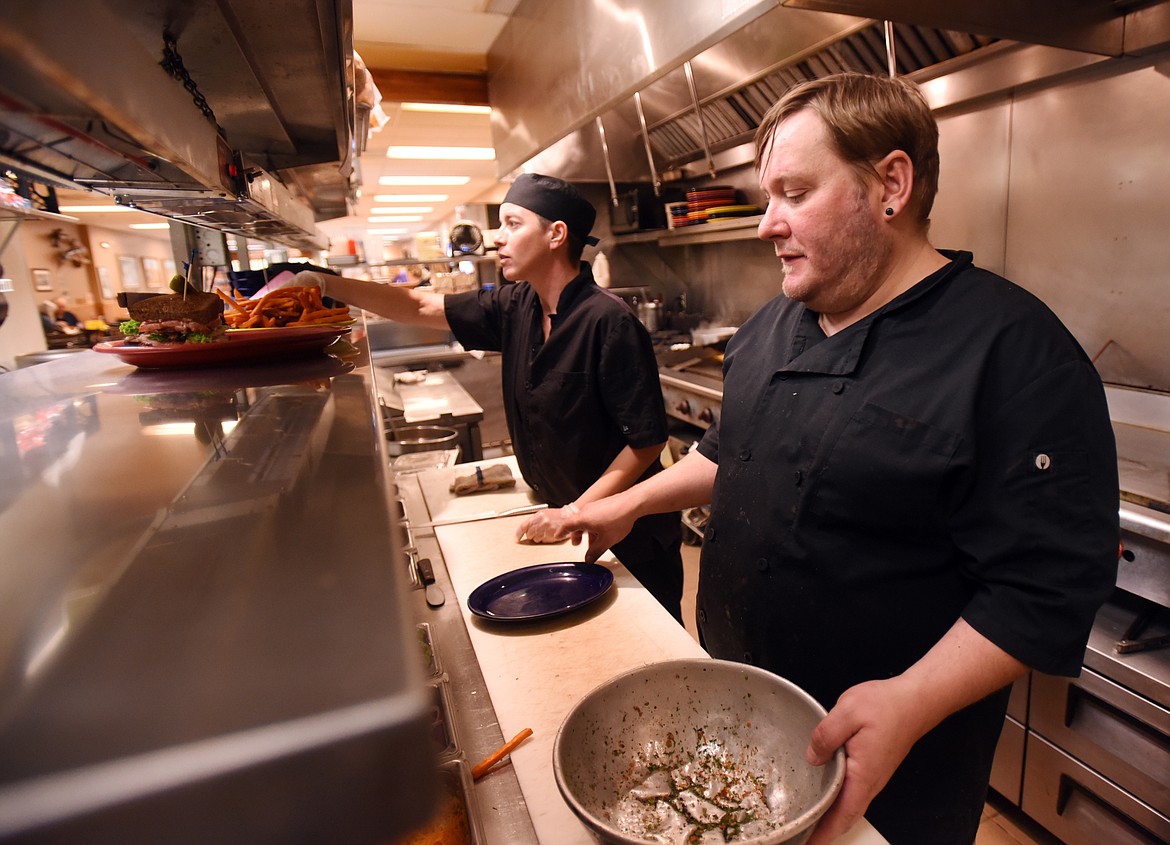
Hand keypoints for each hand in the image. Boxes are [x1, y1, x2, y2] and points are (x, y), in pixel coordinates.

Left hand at [515, 506, 575, 543]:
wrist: (570, 515)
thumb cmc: (557, 515)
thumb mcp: (543, 514)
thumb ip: (534, 520)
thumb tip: (526, 529)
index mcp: (537, 515)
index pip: (523, 526)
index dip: (518, 534)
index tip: (516, 539)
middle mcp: (541, 522)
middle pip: (529, 534)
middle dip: (531, 535)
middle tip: (537, 532)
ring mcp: (546, 529)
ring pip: (536, 539)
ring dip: (539, 538)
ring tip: (546, 532)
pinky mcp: (552, 535)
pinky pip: (544, 541)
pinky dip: (546, 539)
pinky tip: (550, 534)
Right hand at [561, 497, 637, 562]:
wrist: (631, 503)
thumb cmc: (618, 519)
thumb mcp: (606, 541)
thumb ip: (595, 551)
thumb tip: (589, 559)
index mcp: (582, 519)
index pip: (566, 526)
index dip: (561, 532)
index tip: (558, 535)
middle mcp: (586, 510)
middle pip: (576, 523)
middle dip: (576, 535)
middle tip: (577, 543)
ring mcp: (594, 506)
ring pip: (586, 520)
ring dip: (587, 531)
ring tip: (594, 541)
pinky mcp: (602, 504)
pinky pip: (593, 516)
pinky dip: (594, 525)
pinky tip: (603, 532)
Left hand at [803, 676, 930, 844]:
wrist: (915, 700)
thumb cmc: (886, 705)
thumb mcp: (848, 711)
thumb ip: (826, 736)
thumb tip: (812, 758)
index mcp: (863, 774)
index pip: (842, 814)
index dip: (824, 832)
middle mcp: (870, 782)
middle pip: (845, 816)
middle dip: (823, 830)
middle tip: (799, 834)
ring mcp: (873, 777)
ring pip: (849, 806)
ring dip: (829, 817)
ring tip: (807, 821)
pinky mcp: (872, 768)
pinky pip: (852, 793)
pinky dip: (837, 802)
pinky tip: (823, 795)